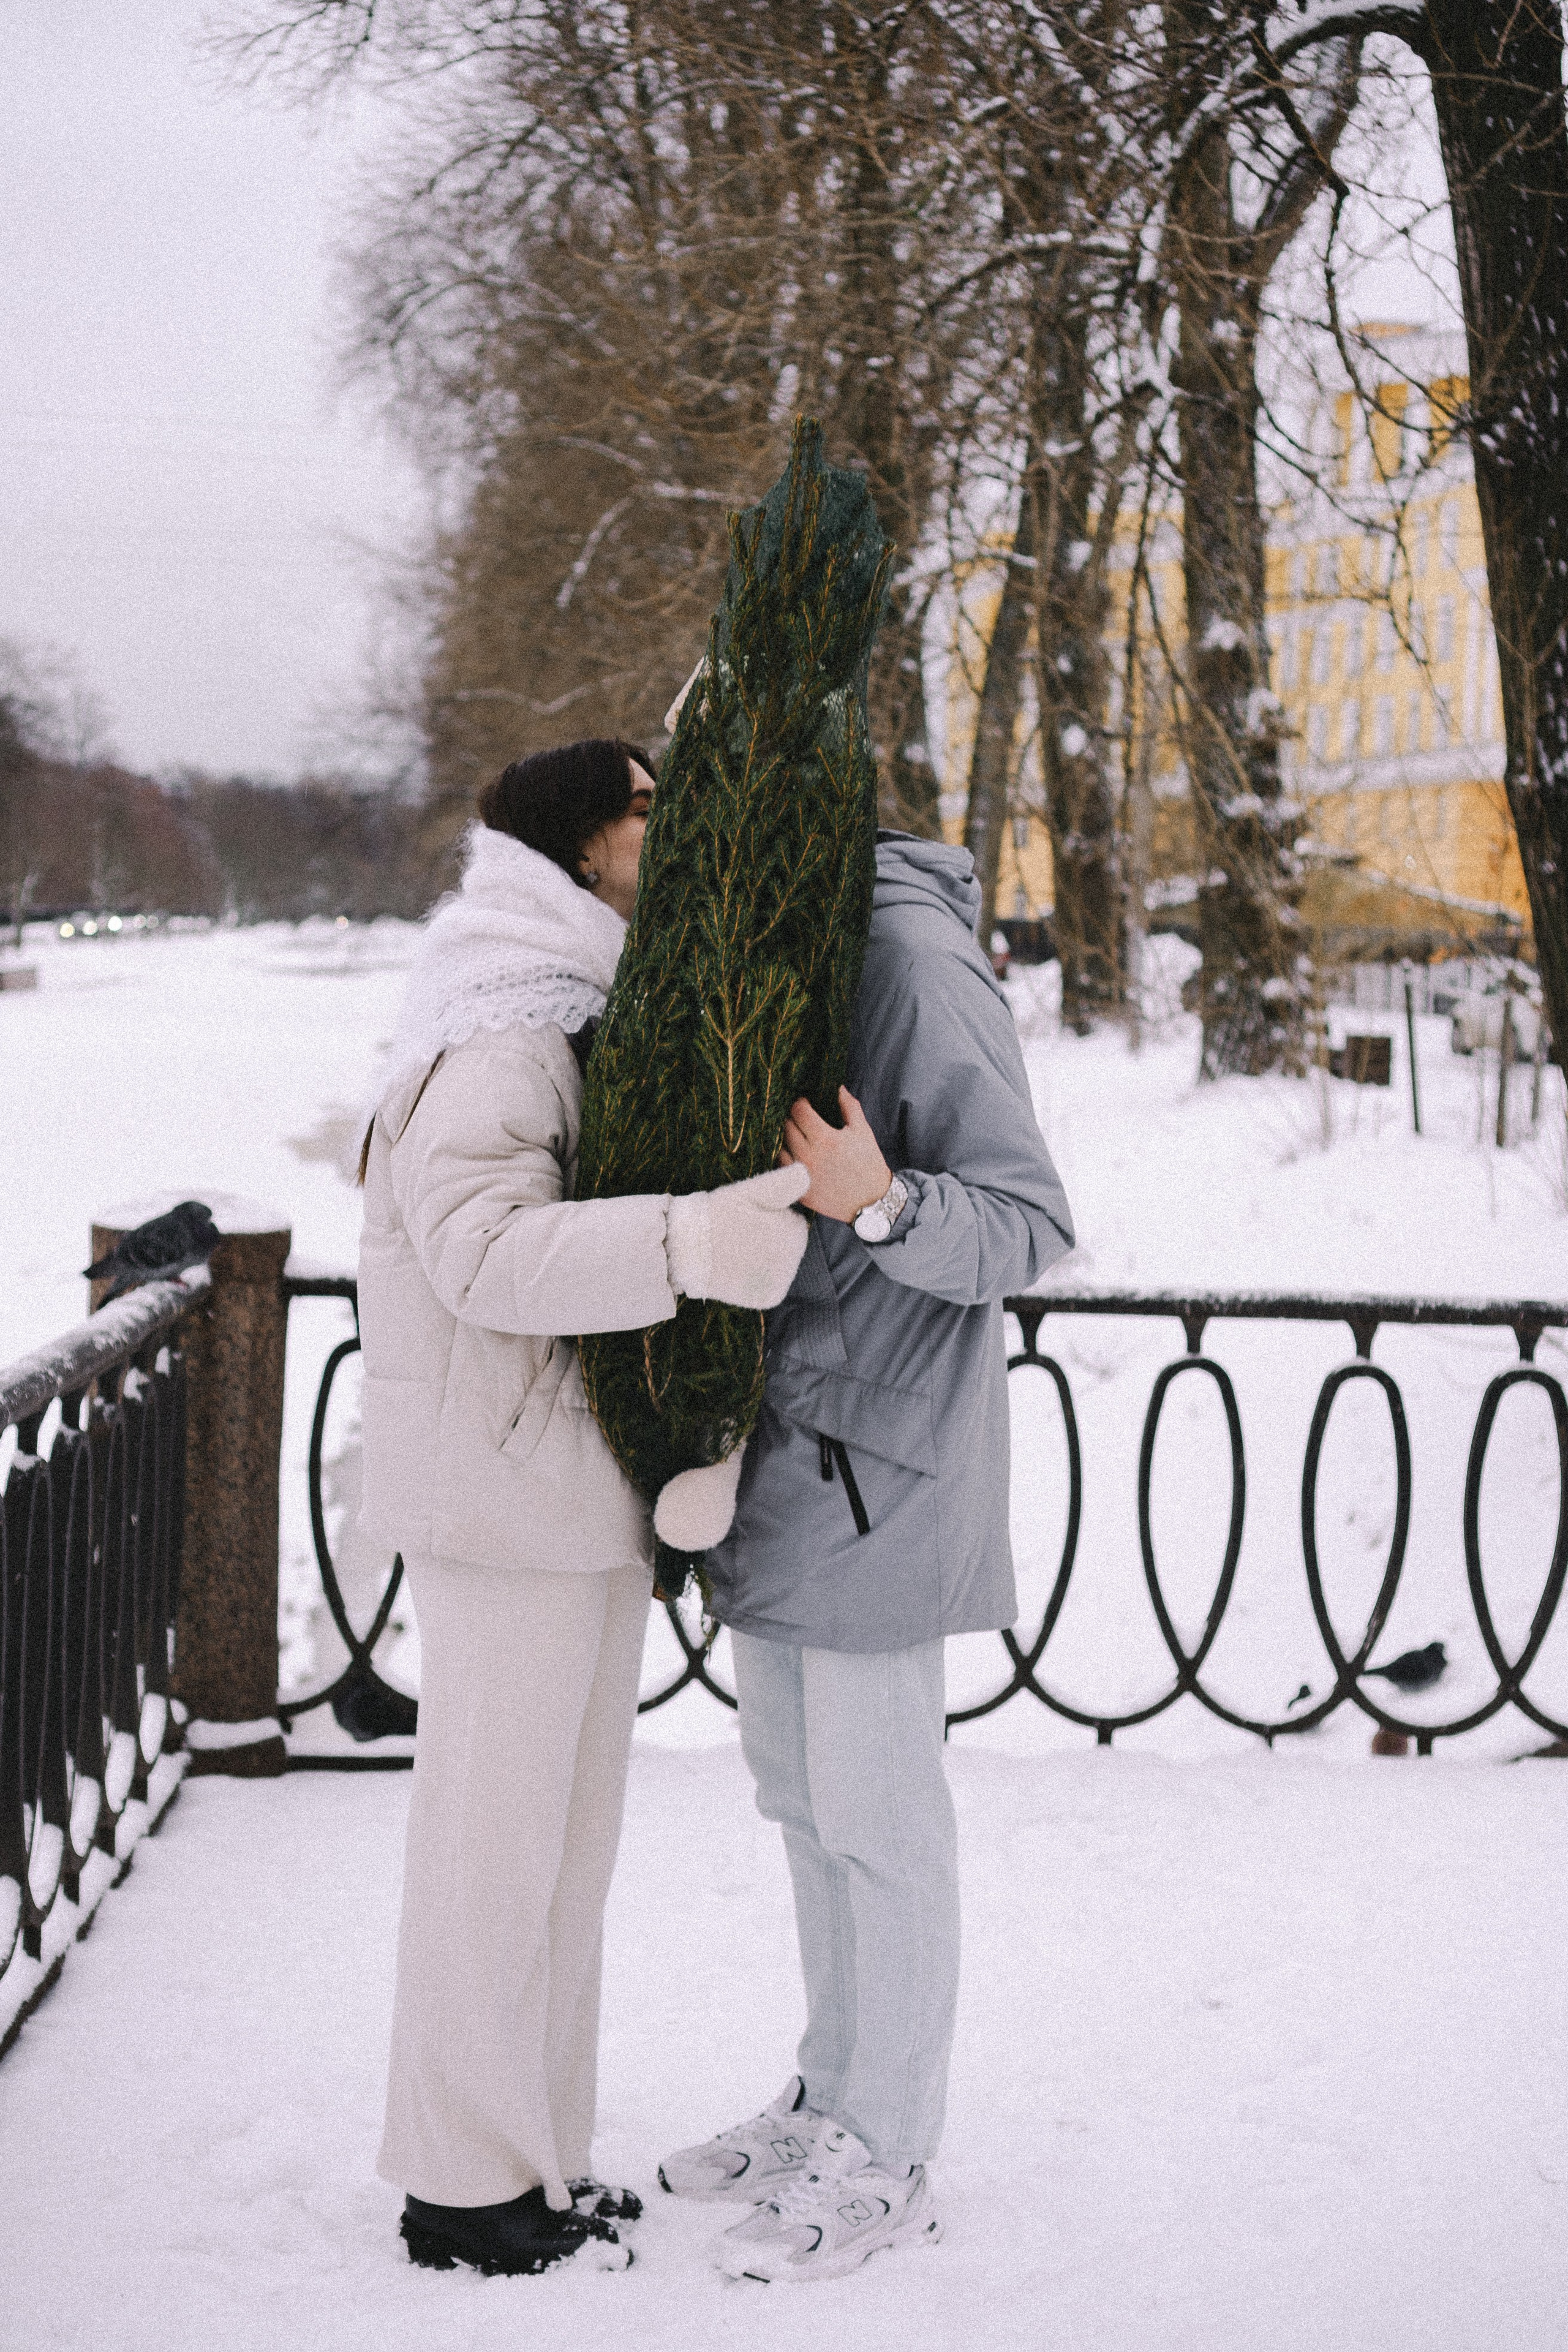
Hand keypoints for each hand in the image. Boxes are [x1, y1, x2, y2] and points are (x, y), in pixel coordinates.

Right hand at [666, 1163, 810, 1306]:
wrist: (686, 1251)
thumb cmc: (718, 1214)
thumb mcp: (751, 1190)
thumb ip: (785, 1182)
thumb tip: (806, 1172)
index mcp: (796, 1232)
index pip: (793, 1221)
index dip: (769, 1216)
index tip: (746, 1217)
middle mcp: (795, 1261)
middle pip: (788, 1244)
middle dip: (770, 1237)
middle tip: (739, 1234)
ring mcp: (783, 1282)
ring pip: (780, 1264)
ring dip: (765, 1257)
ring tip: (736, 1250)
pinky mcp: (770, 1299)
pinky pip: (772, 1284)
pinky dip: (759, 1278)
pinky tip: (739, 1269)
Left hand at [779, 1088, 892, 1223]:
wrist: (872, 1201)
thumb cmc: (869, 1164)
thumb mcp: (863, 1131)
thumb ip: (849, 1106)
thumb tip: (838, 1088)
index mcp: (825, 1138)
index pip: (799, 1111)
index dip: (800, 1103)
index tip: (805, 1104)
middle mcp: (809, 1156)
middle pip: (787, 1127)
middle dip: (794, 1119)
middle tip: (803, 1120)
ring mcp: (802, 1175)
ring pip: (781, 1147)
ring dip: (788, 1140)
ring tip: (800, 1138)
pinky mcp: (800, 1191)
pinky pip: (783, 1169)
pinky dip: (788, 1159)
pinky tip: (798, 1156)